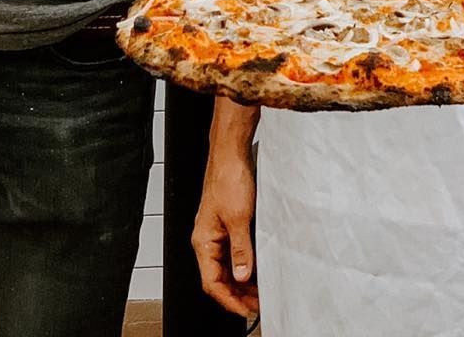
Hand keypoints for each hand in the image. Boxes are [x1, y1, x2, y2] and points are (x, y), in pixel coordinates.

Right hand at [192, 142, 259, 318]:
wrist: (231, 152)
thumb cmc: (228, 177)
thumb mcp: (239, 218)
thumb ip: (240, 250)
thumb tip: (242, 276)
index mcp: (203, 239)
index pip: (212, 282)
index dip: (229, 300)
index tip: (246, 311)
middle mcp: (208, 237)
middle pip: (219, 277)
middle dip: (237, 294)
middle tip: (258, 304)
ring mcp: (218, 230)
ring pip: (227, 265)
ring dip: (242, 280)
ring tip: (260, 291)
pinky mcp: (228, 222)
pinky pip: (233, 252)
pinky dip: (245, 264)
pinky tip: (257, 268)